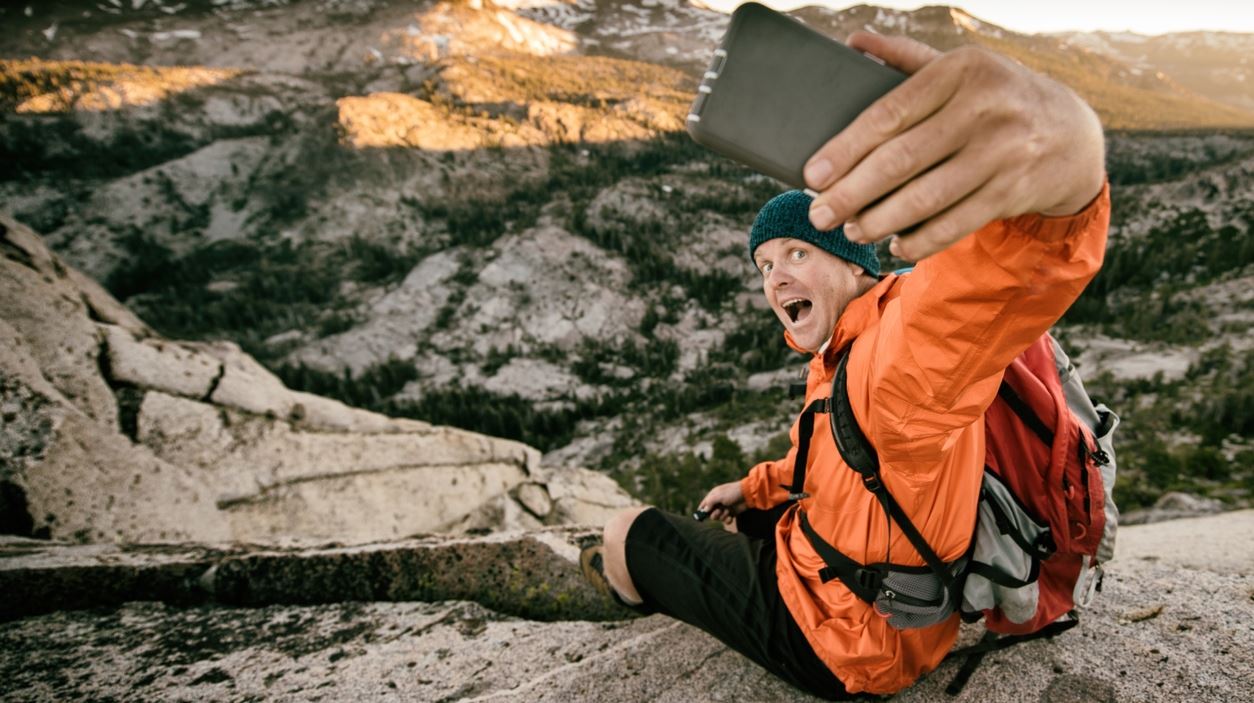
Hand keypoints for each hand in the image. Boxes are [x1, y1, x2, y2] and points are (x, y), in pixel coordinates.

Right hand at [698, 481, 745, 524]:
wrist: (747, 495)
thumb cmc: (732, 493)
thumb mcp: (719, 496)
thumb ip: (710, 502)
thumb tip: (704, 510)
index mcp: (713, 496)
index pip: (704, 504)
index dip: (701, 510)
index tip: (700, 517)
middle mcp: (718, 502)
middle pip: (710, 514)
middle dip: (715, 514)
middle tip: (720, 510)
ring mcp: (724, 508)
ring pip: (718, 518)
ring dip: (723, 516)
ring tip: (728, 510)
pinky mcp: (731, 513)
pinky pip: (726, 520)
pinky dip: (728, 519)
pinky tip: (731, 516)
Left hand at [803, 32, 1105, 261]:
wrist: (1071, 133)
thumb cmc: (995, 98)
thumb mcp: (960, 68)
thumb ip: (907, 58)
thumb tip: (855, 42)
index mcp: (961, 70)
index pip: (889, 113)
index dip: (845, 149)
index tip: (812, 176)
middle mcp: (984, 109)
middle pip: (901, 161)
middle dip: (852, 193)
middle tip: (819, 214)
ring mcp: (1002, 153)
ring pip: (926, 198)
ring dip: (879, 221)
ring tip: (851, 230)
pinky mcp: (1012, 191)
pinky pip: (954, 224)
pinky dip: (920, 239)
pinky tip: (894, 243)